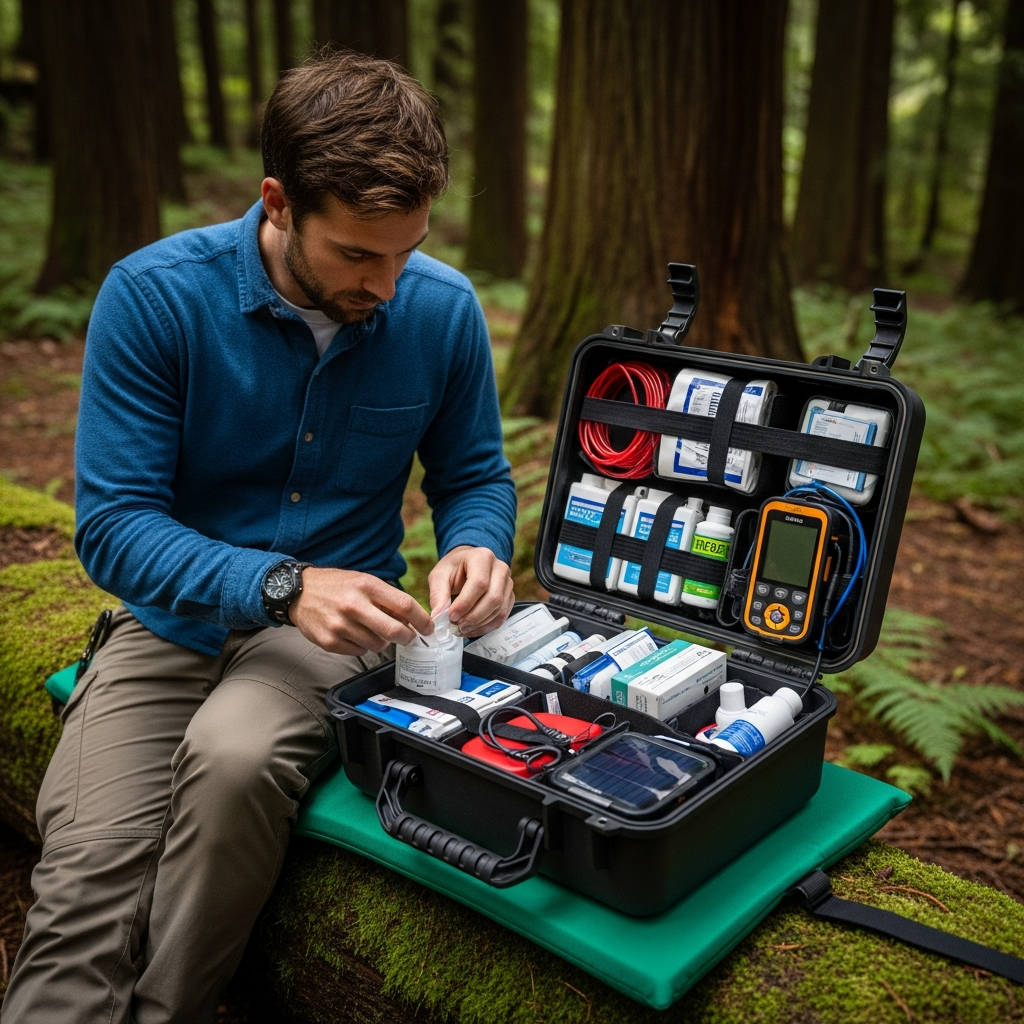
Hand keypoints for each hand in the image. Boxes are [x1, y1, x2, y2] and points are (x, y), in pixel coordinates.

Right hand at [290, 568, 432, 656]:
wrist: (298, 592)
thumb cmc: (336, 586)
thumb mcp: (363, 581)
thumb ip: (386, 599)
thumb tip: (413, 618)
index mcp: (366, 586)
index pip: (404, 605)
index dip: (422, 620)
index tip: (428, 628)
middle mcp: (353, 605)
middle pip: (394, 631)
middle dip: (407, 637)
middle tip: (409, 638)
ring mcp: (340, 625)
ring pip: (377, 645)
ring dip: (382, 641)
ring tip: (372, 630)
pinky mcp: (330, 641)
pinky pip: (359, 651)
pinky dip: (362, 646)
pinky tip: (355, 634)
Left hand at [428, 545, 514, 636]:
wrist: (467, 564)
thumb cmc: (453, 568)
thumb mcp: (440, 575)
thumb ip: (438, 594)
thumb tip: (438, 616)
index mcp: (482, 557)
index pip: (479, 583)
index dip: (465, 603)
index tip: (451, 616)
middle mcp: (500, 568)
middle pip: (493, 598)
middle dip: (473, 617)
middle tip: (456, 626)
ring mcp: (508, 582)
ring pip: (499, 609)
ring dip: (480, 624)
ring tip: (462, 629)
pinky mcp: (509, 596)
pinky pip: (502, 616)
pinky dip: (487, 627)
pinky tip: (472, 630)